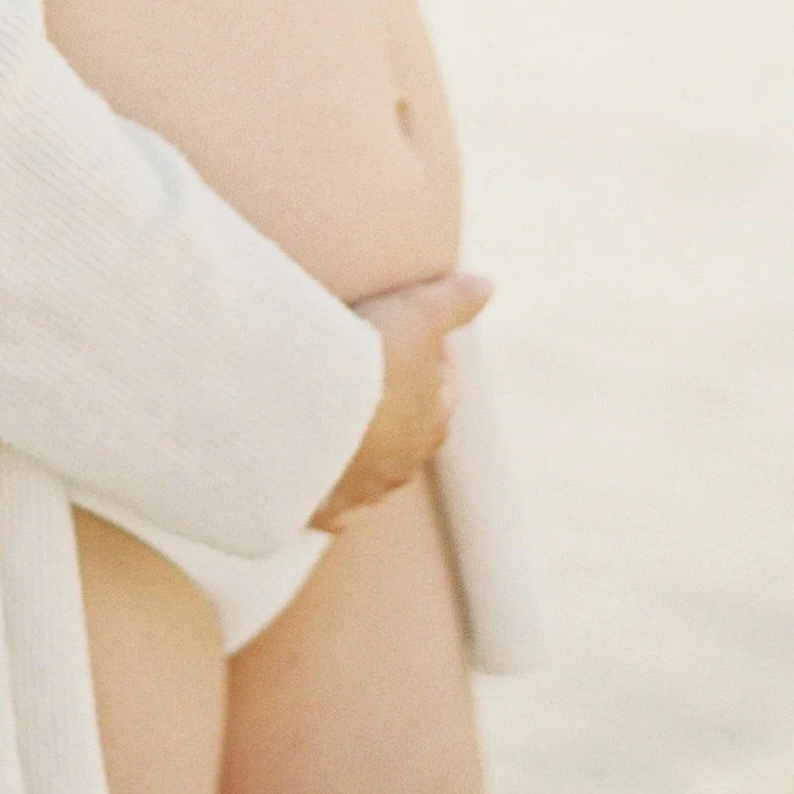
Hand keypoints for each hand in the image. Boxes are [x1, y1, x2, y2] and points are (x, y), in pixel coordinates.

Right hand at [308, 272, 494, 533]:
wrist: (307, 412)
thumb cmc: (369, 361)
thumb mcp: (418, 313)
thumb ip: (453, 301)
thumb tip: (486, 285)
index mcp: (433, 422)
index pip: (442, 393)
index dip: (431, 363)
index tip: (414, 339)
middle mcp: (403, 464)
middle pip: (406, 435)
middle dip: (395, 408)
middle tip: (370, 376)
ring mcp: (362, 489)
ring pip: (370, 472)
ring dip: (361, 448)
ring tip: (337, 418)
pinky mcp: (322, 508)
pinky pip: (329, 504)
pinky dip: (326, 490)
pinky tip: (316, 477)